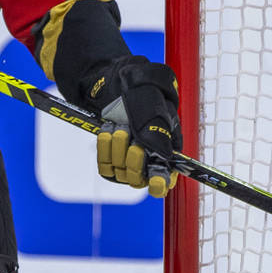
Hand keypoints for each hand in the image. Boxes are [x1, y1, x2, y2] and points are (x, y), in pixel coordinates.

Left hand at [81, 54, 181, 196]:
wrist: (113, 89)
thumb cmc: (140, 95)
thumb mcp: (153, 107)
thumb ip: (159, 130)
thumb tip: (163, 155)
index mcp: (167, 150)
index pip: (166, 178)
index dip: (161, 183)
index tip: (154, 182)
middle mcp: (148, 160)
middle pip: (138, 177)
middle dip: (132, 155)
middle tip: (128, 132)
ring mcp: (127, 163)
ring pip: (120, 171)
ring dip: (117, 146)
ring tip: (119, 126)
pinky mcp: (109, 161)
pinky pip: (105, 165)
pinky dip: (104, 147)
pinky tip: (108, 130)